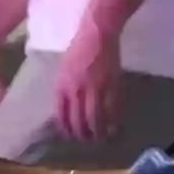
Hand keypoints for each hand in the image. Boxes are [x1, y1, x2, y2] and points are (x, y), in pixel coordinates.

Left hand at [53, 23, 123, 143]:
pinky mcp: (110, 85)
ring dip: (96, 131)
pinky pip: (111, 108)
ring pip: (94, 118)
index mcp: (62, 84)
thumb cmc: (79, 47)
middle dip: (81, 134)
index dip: (66, 128)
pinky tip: (112, 126)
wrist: (98, 32)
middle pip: (77, 120)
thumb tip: (67, 106)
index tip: (70, 134)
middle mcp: (76, 89)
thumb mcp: (64, 68)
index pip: (61, 114)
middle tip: (86, 140)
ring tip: (99, 138)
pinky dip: (112, 120)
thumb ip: (65, 87)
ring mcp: (94, 88)